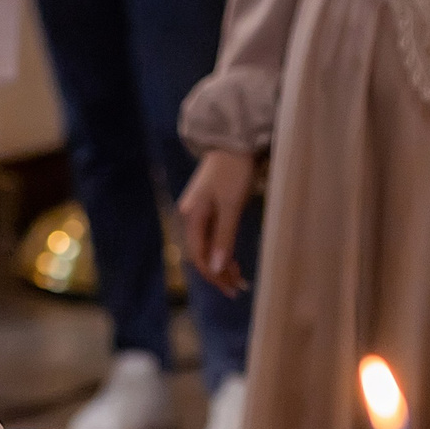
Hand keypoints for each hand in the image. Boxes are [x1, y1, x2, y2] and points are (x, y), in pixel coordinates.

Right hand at [177, 150, 256, 294]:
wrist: (233, 140)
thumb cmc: (233, 170)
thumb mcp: (231, 206)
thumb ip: (224, 238)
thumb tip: (217, 269)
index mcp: (192, 217)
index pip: (199, 256)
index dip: (214, 275)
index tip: (232, 288)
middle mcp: (190, 218)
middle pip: (201, 254)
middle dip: (219, 273)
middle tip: (238, 288)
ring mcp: (198, 213)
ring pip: (207, 247)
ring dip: (222, 264)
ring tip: (239, 277)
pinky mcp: (208, 208)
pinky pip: (212, 237)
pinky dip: (223, 250)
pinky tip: (232, 258)